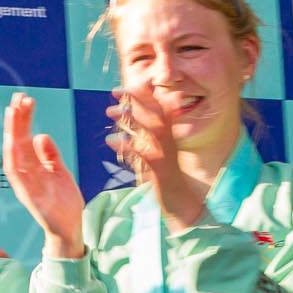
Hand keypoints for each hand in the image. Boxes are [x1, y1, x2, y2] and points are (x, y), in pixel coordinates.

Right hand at [2, 93, 84, 259]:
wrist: (70, 228)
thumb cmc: (64, 201)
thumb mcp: (59, 172)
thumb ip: (49, 155)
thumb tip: (40, 134)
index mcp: (31, 168)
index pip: (23, 140)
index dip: (22, 121)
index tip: (23, 101)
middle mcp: (24, 176)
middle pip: (16, 144)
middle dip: (16, 121)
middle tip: (17, 98)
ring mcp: (25, 186)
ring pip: (14, 156)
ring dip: (12, 134)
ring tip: (14, 113)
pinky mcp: (30, 198)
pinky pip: (19, 178)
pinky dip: (15, 160)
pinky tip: (16, 143)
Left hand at [109, 86, 205, 230]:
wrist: (183, 207)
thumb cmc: (166, 180)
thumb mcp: (155, 155)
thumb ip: (146, 138)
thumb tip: (132, 123)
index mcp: (169, 137)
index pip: (159, 110)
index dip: (143, 96)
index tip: (125, 86)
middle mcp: (170, 143)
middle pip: (157, 114)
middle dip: (136, 99)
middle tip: (115, 90)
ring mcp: (168, 156)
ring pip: (152, 131)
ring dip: (131, 118)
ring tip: (109, 111)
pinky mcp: (162, 172)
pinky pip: (146, 156)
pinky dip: (129, 146)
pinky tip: (111, 140)